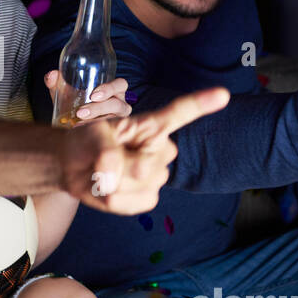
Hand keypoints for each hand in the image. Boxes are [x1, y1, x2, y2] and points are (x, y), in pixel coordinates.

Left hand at [45, 71, 131, 123]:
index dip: (110, 88)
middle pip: (119, 103)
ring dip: (96, 121)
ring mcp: (117, 119)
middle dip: (102, 107)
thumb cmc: (72, 101)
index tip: (93, 95)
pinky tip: (80, 130)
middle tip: (82, 112)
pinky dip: (94, 130)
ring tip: (78, 121)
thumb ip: (55, 82)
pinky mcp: (112, 130)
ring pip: (113, 120)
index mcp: (113, 90)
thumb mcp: (62, 91)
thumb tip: (51, 75)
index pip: (121, 85)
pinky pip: (109, 131)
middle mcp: (119, 104)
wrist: (67, 122)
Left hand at [61, 86, 229, 213]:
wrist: (75, 168)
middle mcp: (161, 149)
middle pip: (144, 166)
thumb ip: (103, 150)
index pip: (179, 114)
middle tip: (102, 158)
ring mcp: (157, 175)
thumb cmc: (86, 143)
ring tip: (104, 173)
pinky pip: (135, 203)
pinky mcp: (148, 197)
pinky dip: (114, 201)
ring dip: (111, 184)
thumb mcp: (90, 135)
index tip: (222, 94)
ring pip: (137, 185)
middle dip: (114, 166)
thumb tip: (113, 174)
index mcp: (151, 126)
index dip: (200, 104)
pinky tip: (109, 190)